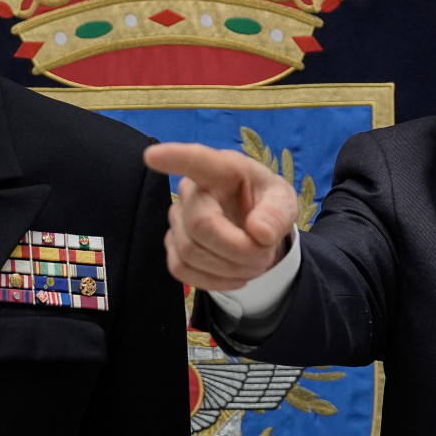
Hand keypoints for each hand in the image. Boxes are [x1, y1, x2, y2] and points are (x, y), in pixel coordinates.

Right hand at [144, 142, 296, 290]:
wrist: (256, 230)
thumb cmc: (266, 204)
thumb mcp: (284, 202)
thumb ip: (277, 213)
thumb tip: (259, 233)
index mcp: (222, 169)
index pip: (196, 160)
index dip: (173, 158)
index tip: (152, 156)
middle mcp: (192, 189)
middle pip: (201, 225)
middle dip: (238, 250)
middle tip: (264, 255)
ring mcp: (177, 218)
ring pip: (189, 251)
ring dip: (229, 268)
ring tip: (253, 264)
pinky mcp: (172, 245)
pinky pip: (181, 269)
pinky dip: (213, 280)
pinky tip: (233, 275)